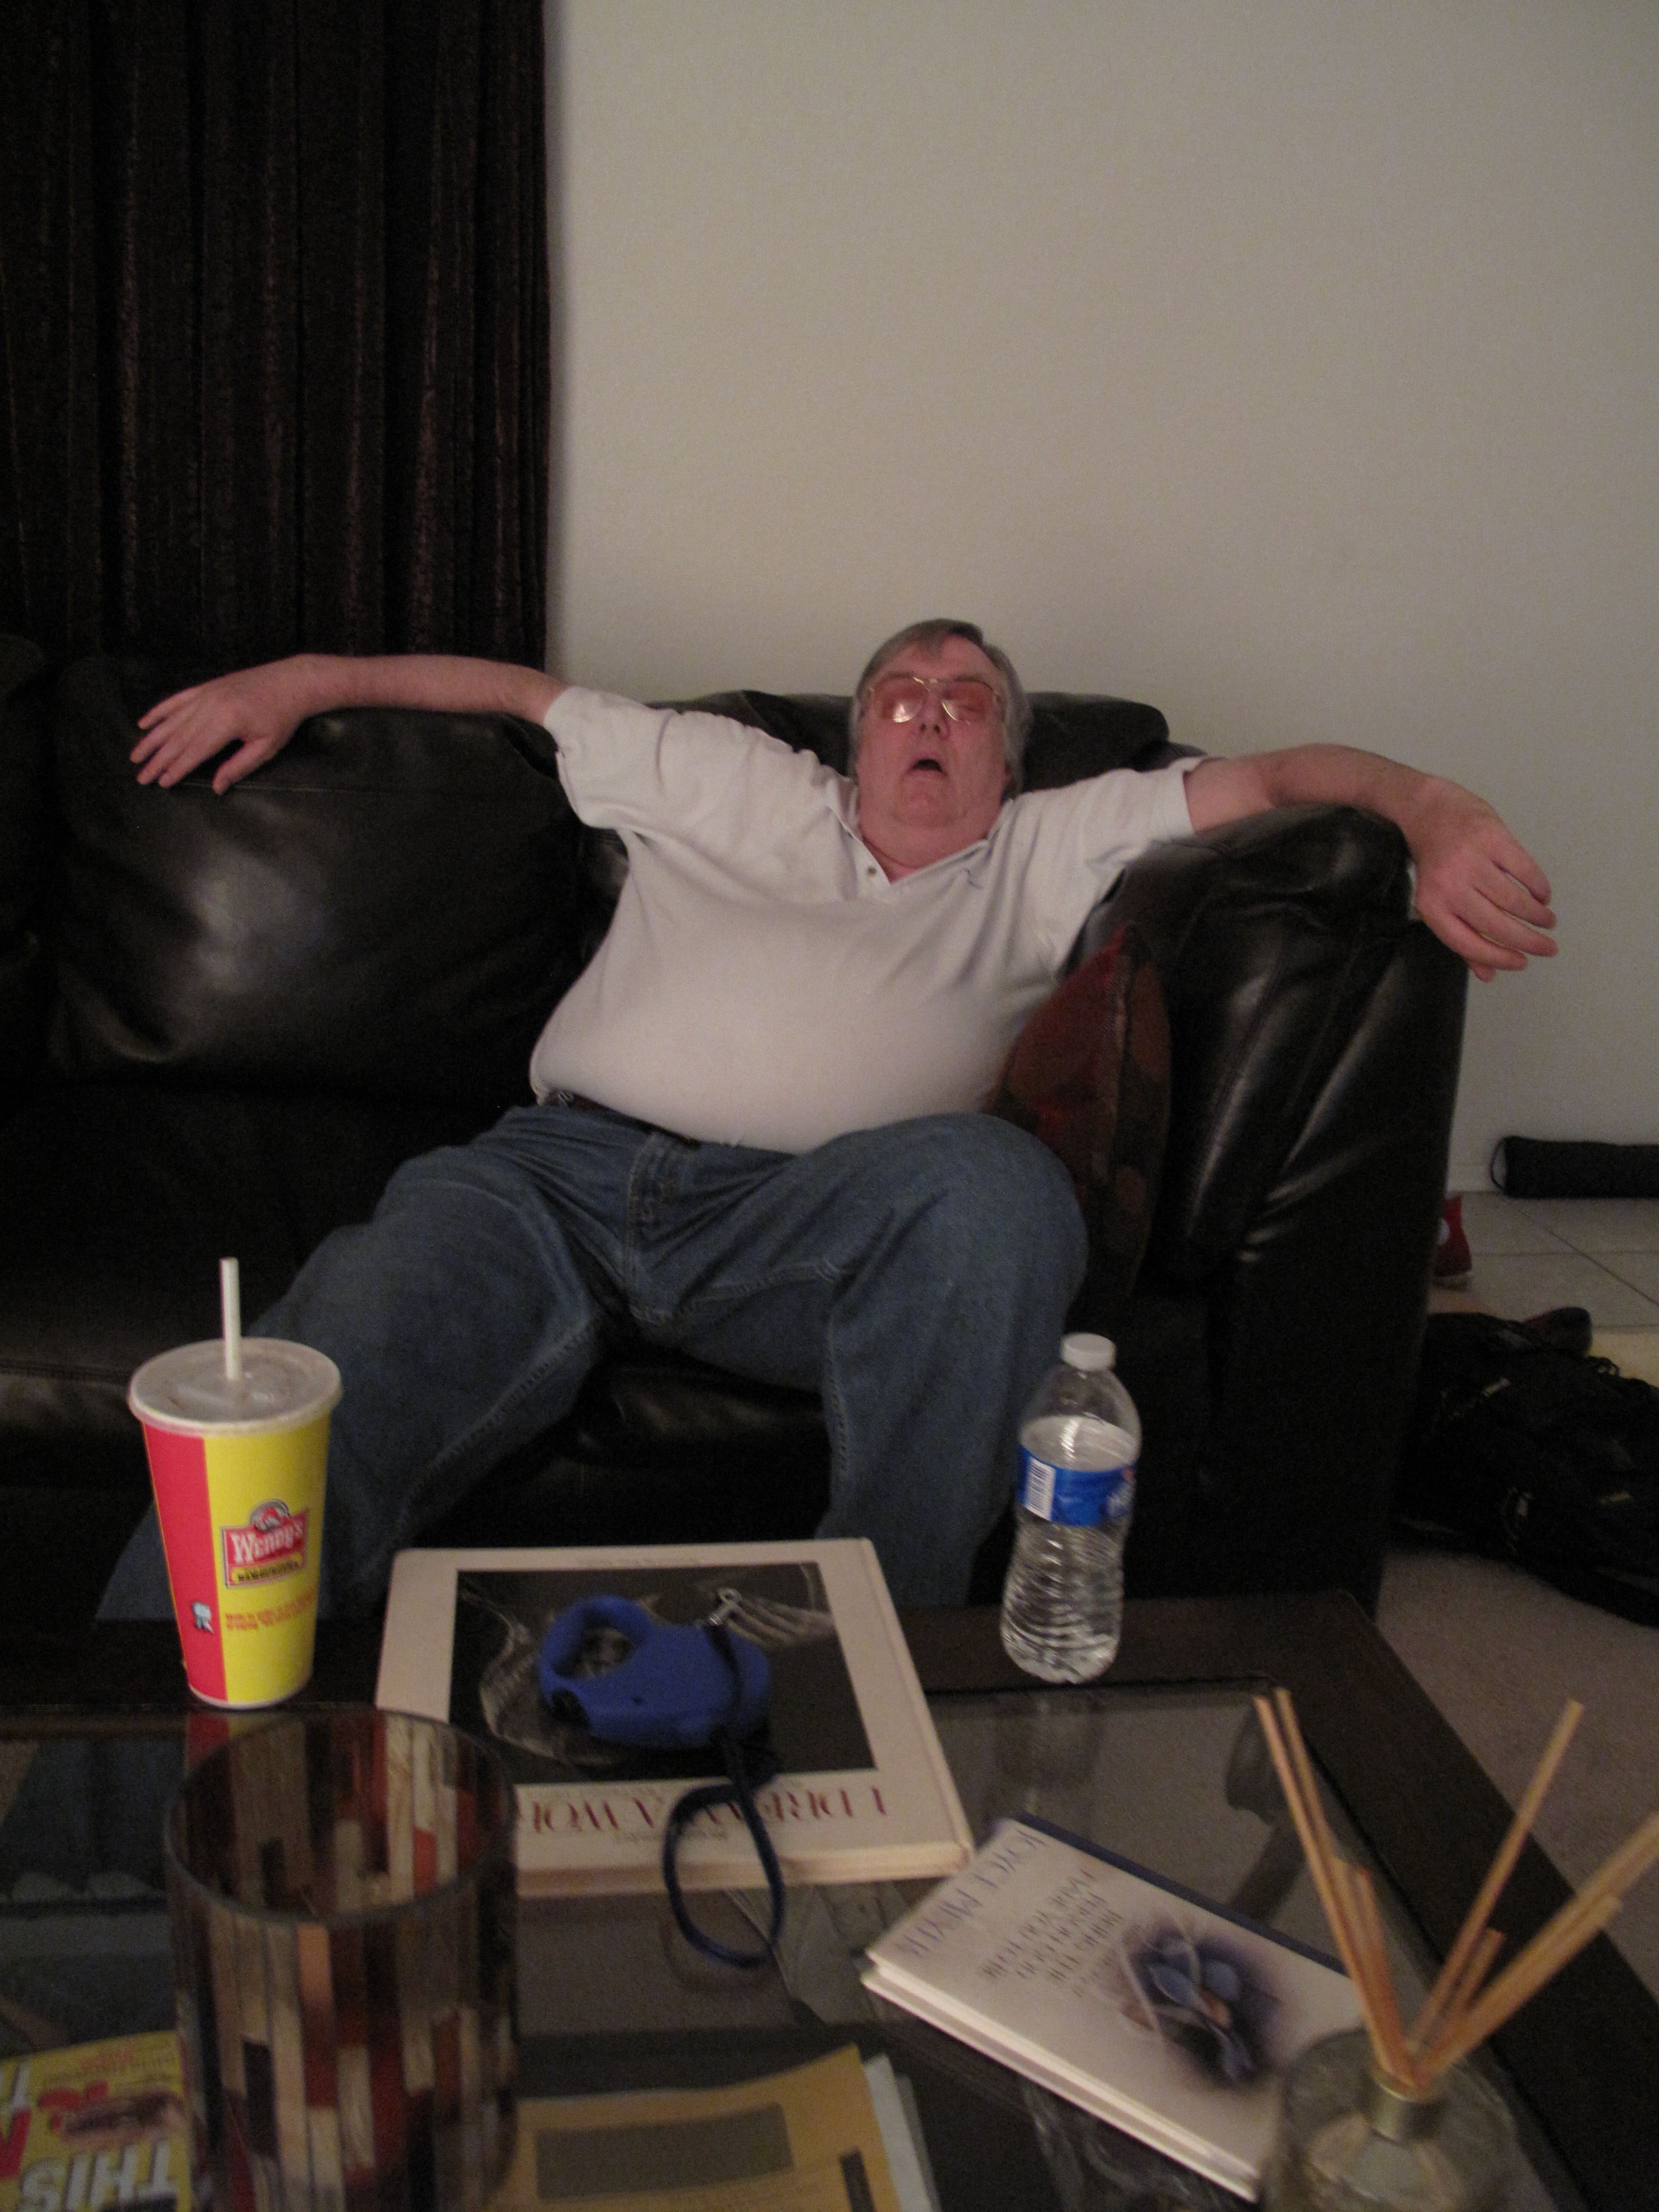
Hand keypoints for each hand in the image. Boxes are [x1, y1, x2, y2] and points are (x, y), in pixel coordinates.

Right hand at [130, 658, 320, 792]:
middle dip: (158, 760)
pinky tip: (144, 723)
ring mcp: (205, 694)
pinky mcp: (205, 687)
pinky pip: (176, 700)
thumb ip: (239, 767)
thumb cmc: (282, 718)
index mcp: (226, 722)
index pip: (194, 751)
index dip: (177, 768)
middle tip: (142, 777)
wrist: (291, 681)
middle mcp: (209, 706)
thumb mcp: (266, 747)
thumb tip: (217, 788)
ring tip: (135, 756)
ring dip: (152, 739)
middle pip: (178, 738)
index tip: (161, 783)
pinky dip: (159, 712)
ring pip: (171, 720)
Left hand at [1404, 779, 1555, 979]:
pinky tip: (1543, 896)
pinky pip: (1524, 870)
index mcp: (1432, 907)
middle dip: (1528, 941)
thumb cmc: (1436, 863)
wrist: (1427, 810)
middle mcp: (1450, 886)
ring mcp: (1472, 860)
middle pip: (1497, 924)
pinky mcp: (1492, 838)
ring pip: (1514, 899)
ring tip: (1547, 921)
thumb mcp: (1438, 901)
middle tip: (1548, 948)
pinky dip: (1539, 887)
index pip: (1468, 943)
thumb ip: (1463, 938)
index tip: (1522, 963)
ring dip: (1537, 915)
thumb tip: (1489, 974)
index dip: (1499, 957)